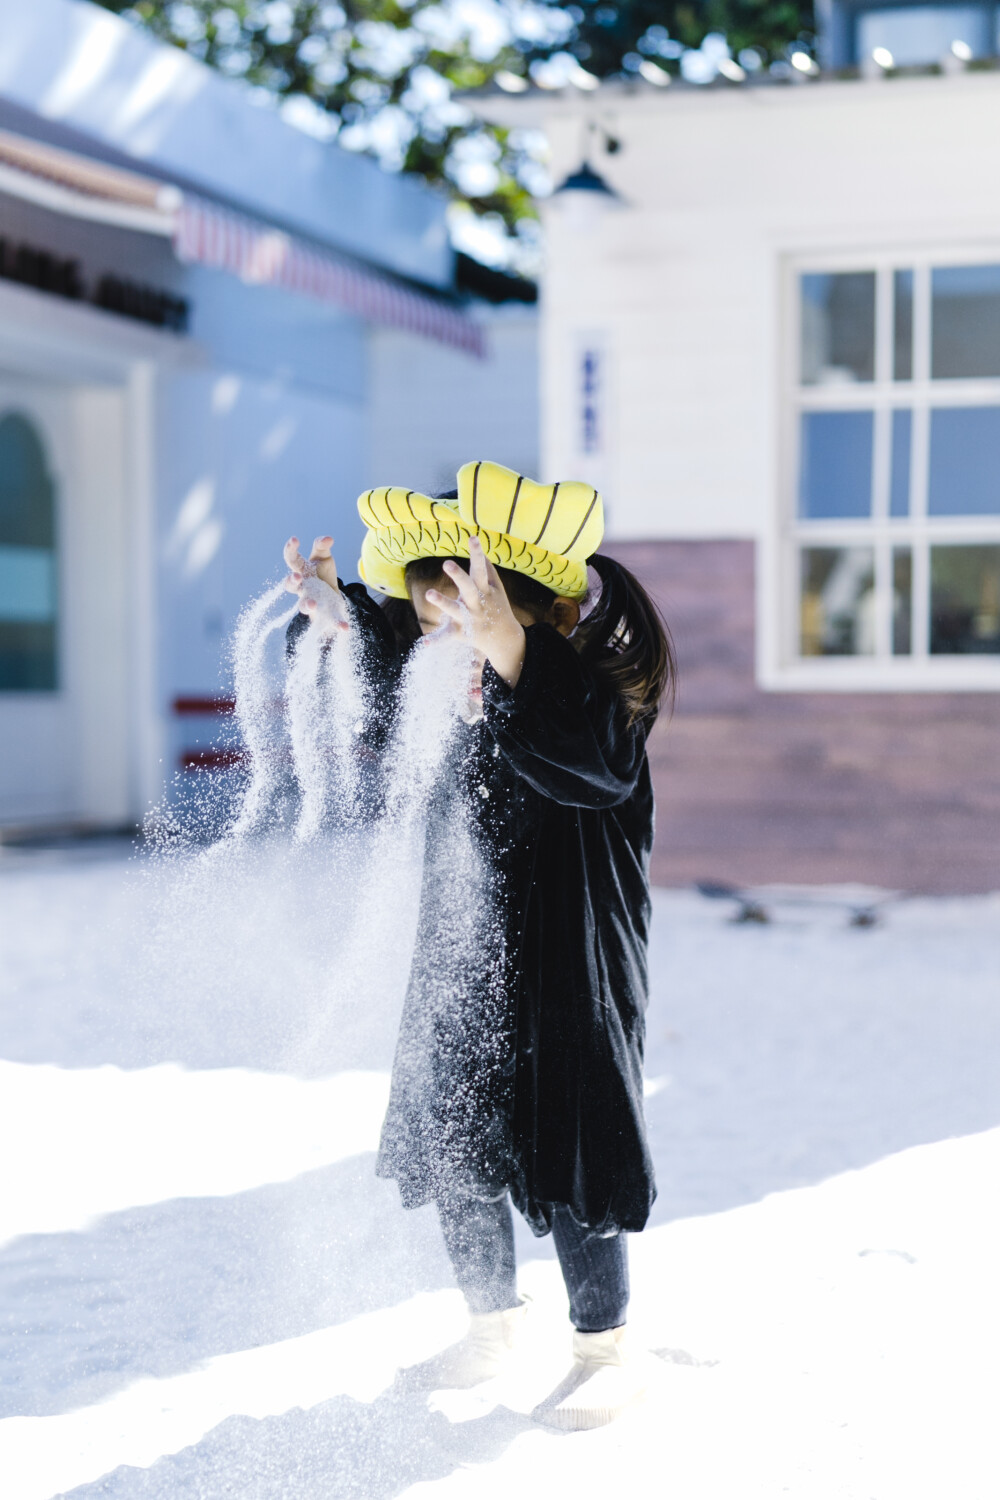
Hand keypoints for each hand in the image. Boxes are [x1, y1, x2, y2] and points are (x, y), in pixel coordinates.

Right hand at [282, 534, 348, 636]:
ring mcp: (312, 602)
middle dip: (291, 581)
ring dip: (307, 604)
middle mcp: (302, 588)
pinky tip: (344, 627)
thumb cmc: (322, 574)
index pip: (292, 559)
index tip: (295, 539)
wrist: (330, 598)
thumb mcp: (323, 558)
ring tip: (313, 604)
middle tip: (296, 577)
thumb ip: (322, 547)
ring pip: (304, 605)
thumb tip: (328, 538)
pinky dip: (337, 624)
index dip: (291, 549)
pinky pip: (330, 620)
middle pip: (290, 585)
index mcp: (301, 571)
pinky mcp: (324, 615)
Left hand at [427, 536, 525, 687]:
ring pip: (454, 610)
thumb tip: (481, 552)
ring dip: (442, 602)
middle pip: (468, 587)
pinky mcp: (460, 633)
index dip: (477, 554)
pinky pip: (447, 636)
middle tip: (446, 563)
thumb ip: (487, 571)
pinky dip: (436, 640)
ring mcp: (469, 618)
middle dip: (459, 575)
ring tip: (429, 593)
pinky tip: (425, 643)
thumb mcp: (496, 589)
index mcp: (484, 590)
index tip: (473, 538)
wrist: (505, 639)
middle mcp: (477, 603)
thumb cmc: (498, 608)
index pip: (481, 570)